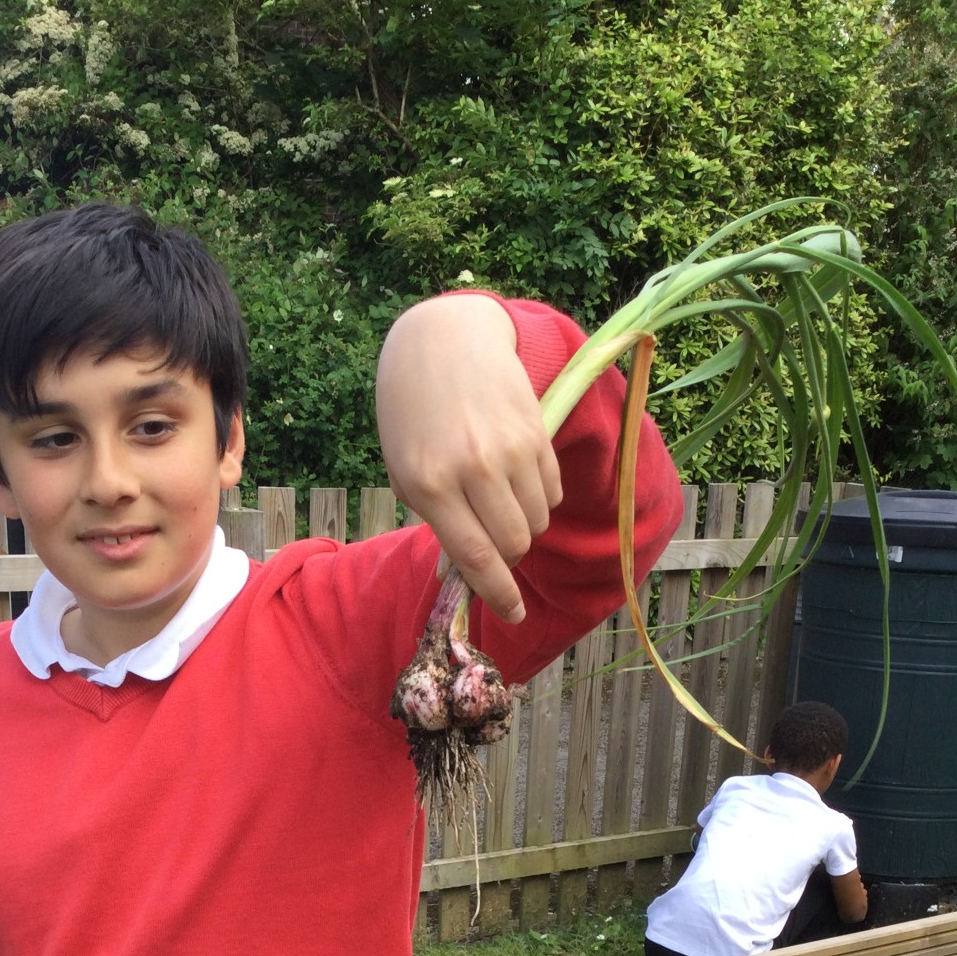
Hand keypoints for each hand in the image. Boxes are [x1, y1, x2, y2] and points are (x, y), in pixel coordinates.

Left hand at [376, 294, 562, 623]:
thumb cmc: (413, 414)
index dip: (497, 593)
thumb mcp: (405, 470)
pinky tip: (517, 477)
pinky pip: (551, 491)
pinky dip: (540, 499)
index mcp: (429, 484)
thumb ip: (434, 519)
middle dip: (510, 558)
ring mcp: (508, 448)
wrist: (443, 340)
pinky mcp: (536, 431)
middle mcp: (471, 468)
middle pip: (512, 543)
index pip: (474, 556)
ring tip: (502, 503)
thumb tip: (462, 572)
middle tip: (499, 548)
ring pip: (536, 520)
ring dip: (525, 527)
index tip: (513, 615)